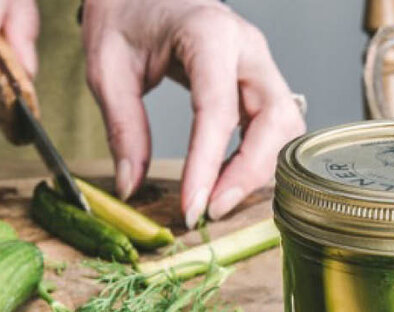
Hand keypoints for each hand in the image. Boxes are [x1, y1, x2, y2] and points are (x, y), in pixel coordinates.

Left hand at [82, 0, 304, 226]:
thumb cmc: (126, 17)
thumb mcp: (108, 69)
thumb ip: (123, 127)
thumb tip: (131, 186)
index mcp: (209, 34)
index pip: (218, 108)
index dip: (208, 164)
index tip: (192, 207)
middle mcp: (248, 48)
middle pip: (274, 120)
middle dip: (248, 173)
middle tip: (211, 211)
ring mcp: (261, 66)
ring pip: (286, 128)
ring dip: (259, 171)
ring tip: (218, 200)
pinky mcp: (262, 84)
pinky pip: (276, 130)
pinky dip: (259, 161)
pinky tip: (228, 181)